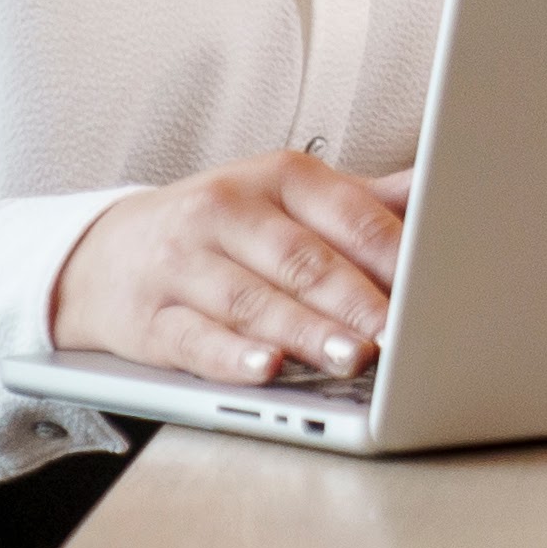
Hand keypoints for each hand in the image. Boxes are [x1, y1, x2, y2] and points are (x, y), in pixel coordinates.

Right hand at [49, 151, 408, 385]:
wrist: (104, 252)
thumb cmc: (223, 227)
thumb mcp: (289, 199)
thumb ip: (362, 203)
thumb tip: (442, 188)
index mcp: (277, 178)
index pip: (346, 214)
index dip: (393, 254)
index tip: (435, 285)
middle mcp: (225, 212)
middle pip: (303, 261)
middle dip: (355, 300)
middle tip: (399, 333)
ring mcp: (182, 264)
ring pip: (254, 301)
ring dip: (306, 333)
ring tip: (352, 359)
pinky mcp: (147, 317)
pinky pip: (193, 339)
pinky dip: (231, 357)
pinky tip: (266, 369)